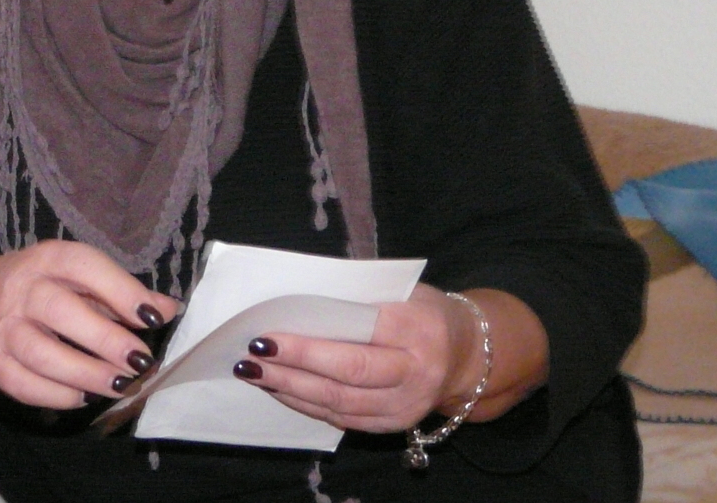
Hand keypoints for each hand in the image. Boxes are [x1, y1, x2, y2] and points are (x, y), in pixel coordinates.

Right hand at [0, 240, 181, 410]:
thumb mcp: (75, 278)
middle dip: (105, 339)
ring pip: (41, 354)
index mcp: (46, 259)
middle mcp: (19, 289)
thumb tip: (168, 309)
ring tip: (120, 385)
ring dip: (86, 373)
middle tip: (140, 361)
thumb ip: (120, 292)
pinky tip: (85, 396)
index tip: (152, 317)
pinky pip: (23, 385)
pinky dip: (57, 395)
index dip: (119, 289)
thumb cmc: (38, 288)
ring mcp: (1, 327)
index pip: (82, 266)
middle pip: (59, 311)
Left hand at [231, 283, 480, 432]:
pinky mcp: (395, 424)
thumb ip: (355, 299)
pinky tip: (278, 390)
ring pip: (341, 403)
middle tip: (250, 358)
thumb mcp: (399, 293)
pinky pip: (344, 419)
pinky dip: (306, 405)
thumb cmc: (421, 311)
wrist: (467, 354)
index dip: (309, 341)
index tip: (266, 334)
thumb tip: (290, 301)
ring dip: (291, 389)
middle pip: (347, 375)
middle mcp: (416, 372)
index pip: (357, 336)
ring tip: (253, 374)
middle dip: (292, 367)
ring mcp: (407, 405)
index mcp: (416, 328)